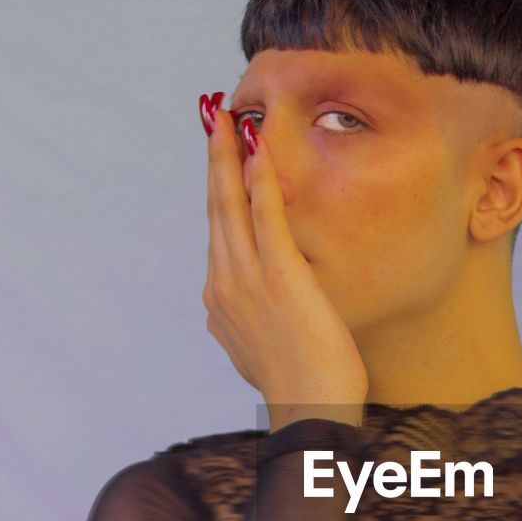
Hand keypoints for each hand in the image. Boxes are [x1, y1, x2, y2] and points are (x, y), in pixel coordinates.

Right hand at [201, 93, 368, 423]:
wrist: (309, 408)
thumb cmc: (297, 384)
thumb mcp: (258, 349)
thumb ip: (243, 322)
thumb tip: (234, 313)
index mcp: (219, 299)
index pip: (217, 230)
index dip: (216, 187)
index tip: (218, 152)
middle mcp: (224, 283)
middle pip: (216, 207)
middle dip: (213, 156)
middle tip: (212, 112)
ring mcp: (247, 279)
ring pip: (230, 204)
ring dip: (228, 154)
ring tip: (228, 115)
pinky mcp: (279, 275)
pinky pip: (265, 217)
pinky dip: (258, 180)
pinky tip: (257, 149)